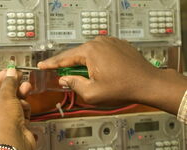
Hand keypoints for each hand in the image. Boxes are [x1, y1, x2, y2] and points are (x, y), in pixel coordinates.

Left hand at [0, 69, 35, 149]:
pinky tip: (26, 105)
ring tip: (26, 87)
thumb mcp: (5, 97)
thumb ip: (9, 83)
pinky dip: (24, 108)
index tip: (8, 71)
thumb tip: (11, 72)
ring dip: (20, 96)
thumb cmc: (2, 123)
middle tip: (20, 77)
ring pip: (13, 104)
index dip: (0, 80)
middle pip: (2, 97)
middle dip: (13, 87)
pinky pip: (20, 113)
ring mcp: (3, 124)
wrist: (14, 143)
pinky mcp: (16, 128)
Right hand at [38, 36, 186, 113]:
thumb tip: (64, 79)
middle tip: (63, 76)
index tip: (42, 65)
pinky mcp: (117, 44)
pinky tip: (99, 71)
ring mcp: (109, 41)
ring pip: (88, 53)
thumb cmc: (123, 88)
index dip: (51, 64)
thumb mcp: (92, 93)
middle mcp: (99, 42)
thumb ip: (73, 84)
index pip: (64, 58)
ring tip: (87, 78)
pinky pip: (100, 51)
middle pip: (76, 54)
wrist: (148, 83)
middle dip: (69, 66)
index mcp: (90, 51)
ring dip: (84, 64)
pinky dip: (95, 60)